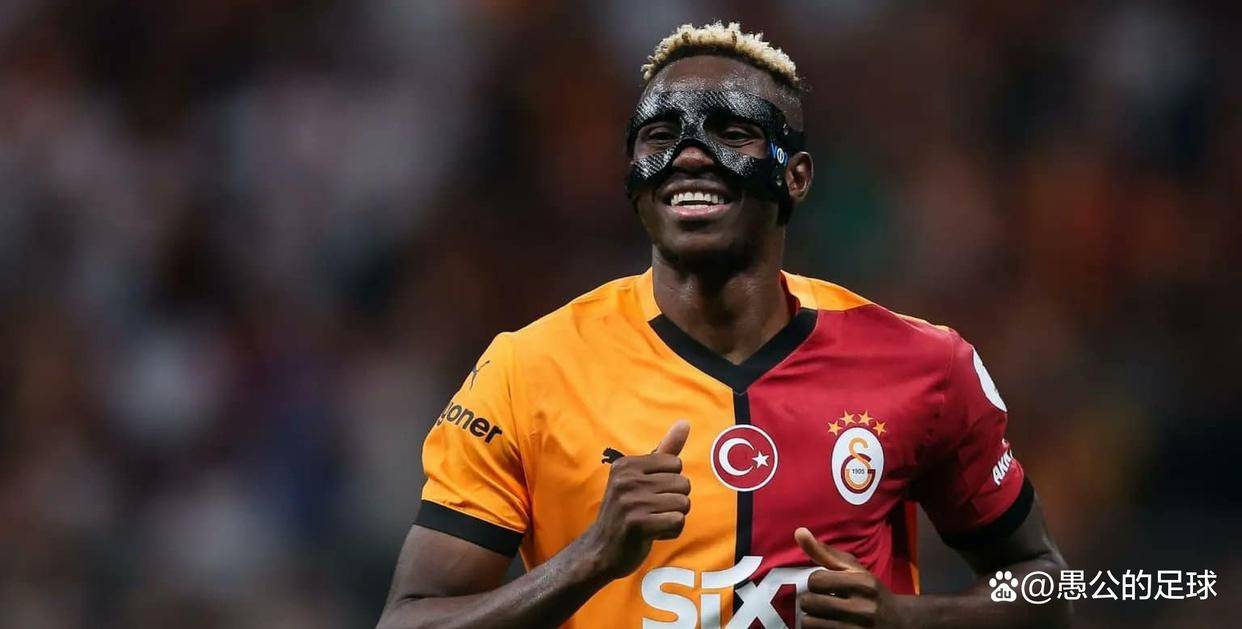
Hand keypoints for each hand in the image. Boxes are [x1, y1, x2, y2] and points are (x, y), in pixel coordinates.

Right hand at [581, 421, 691, 579]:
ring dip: (673, 518)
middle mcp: (626, 479)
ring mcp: (630, 502)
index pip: (676, 465)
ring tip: (652, 522)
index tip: (650, 495)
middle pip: (683, 484)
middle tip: (651, 512)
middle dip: (675, 502)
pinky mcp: (636, 524)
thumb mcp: (641, 477)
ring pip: (683, 504)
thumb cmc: (627, 511)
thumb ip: (665, 450)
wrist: (601, 550)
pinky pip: (677, 522)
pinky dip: (671, 532)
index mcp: (627, 464)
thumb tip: (685, 422)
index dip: (670, 484)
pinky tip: (653, 534)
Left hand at [796, 527, 910, 628]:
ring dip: (812, 619)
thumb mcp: (854, 569)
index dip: (816, 582)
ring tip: (823, 616)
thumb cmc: (869, 590)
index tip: (825, 586)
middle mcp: (864, 608)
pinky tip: (828, 625)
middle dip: (812, 602)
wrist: (899, 621)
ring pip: (810, 623)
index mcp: (864, 583)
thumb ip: (825, 552)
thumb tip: (799, 531)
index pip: (816, 580)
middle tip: (822, 602)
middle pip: (810, 603)